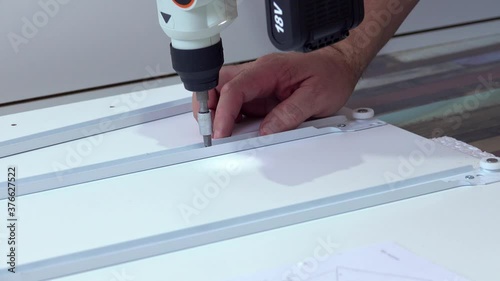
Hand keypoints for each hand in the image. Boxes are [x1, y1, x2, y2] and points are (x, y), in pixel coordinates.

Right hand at [192, 46, 361, 137]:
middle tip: (211, 131)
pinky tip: (234, 131)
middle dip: (208, 107)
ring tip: (221, 134)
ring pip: (223, 93)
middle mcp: (258, 73)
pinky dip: (229, 118)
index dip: (223, 112)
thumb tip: (266, 131)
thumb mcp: (316, 97)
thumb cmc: (330, 76)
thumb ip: (290, 115)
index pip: (235, 88)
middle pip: (218, 85)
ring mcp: (257, 84)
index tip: (221, 132)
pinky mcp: (259, 95)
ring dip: (217, 113)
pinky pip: (236, 104)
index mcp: (269, 70)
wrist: (338, 68)